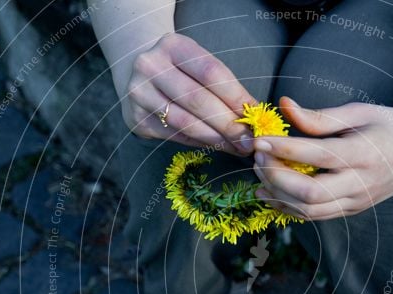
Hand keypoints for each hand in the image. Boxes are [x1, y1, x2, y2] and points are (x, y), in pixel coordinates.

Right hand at [123, 33, 255, 154]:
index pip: (211, 73)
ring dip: (216, 139)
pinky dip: (200, 143)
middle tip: (250, 141)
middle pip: (198, 100)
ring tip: (237, 148)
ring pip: (186, 123)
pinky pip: (175, 135)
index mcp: (173, 46)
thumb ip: (222, 84)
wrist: (136, 70)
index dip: (236, 97)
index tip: (256, 116)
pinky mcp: (137, 119)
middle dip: (229, 125)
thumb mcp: (197, 63)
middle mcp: (151, 67)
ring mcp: (140, 94)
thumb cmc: (180, 68)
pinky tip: (217, 146)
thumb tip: (253, 113)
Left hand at [251, 97, 392, 219]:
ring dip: (278, 195)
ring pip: (309, 211)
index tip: (259, 140)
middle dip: (276, 177)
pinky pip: (315, 216)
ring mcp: (357, 201)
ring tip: (259, 175)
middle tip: (257, 158)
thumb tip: (283, 105)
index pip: (317, 156)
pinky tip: (270, 193)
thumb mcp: (359, 111)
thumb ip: (320, 116)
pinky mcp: (351, 210)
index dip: (284, 150)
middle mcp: (361, 183)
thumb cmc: (390, 124)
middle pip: (310, 193)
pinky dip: (288, 207)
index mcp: (364, 153)